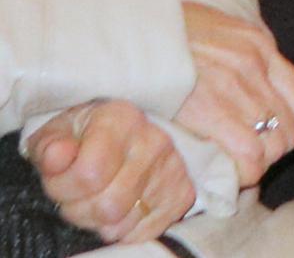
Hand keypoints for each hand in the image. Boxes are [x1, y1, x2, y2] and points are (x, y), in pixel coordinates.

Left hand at [32, 100, 193, 242]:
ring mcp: (172, 169)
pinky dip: (121, 229)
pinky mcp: (181, 195)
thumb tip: (57, 157)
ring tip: (95, 201)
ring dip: (98, 222)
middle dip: (79, 210)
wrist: (127, 135)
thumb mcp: (58, 134)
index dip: (62, 188)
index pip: (88, 174)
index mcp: (120, 120)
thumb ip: (50, 146)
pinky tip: (117, 208)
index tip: (58, 181)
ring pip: (121, 224)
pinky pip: (140, 233)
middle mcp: (153, 142)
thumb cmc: (85, 138)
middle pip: (107, 206)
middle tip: (75, 197)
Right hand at [170, 0, 293, 186]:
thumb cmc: (164, 32)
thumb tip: (256, 91)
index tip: (266, 140)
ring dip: (257, 165)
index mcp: (259, 45)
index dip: (288, 129)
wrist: (128, 28)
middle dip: (271, 152)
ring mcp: (236, 84)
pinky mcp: (209, 106)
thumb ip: (242, 56)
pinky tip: (227, 176)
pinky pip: (247, 152)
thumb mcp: (217, 31)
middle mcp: (255, 64)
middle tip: (245, 160)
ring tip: (234, 170)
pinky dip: (244, 172)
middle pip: (289, 129)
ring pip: (272, 145)